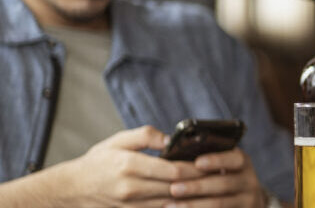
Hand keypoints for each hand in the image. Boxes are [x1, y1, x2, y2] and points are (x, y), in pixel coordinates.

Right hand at [56, 126, 203, 206]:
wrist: (73, 189)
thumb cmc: (99, 161)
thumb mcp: (119, 140)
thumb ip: (146, 135)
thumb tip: (171, 138)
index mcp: (129, 165)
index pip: (172, 170)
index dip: (195, 168)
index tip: (212, 163)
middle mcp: (131, 188)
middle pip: (176, 188)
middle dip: (200, 183)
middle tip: (219, 176)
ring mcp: (132, 205)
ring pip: (172, 203)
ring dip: (193, 197)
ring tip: (213, 188)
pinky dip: (179, 206)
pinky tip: (193, 200)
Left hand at [167, 148, 265, 207]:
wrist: (245, 201)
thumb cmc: (223, 176)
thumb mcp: (223, 165)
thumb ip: (204, 159)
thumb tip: (172, 147)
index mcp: (242, 162)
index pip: (234, 159)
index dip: (216, 160)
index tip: (197, 163)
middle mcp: (249, 181)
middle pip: (223, 184)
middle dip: (196, 187)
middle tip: (173, 188)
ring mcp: (247, 201)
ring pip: (219, 204)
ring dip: (193, 205)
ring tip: (170, 205)